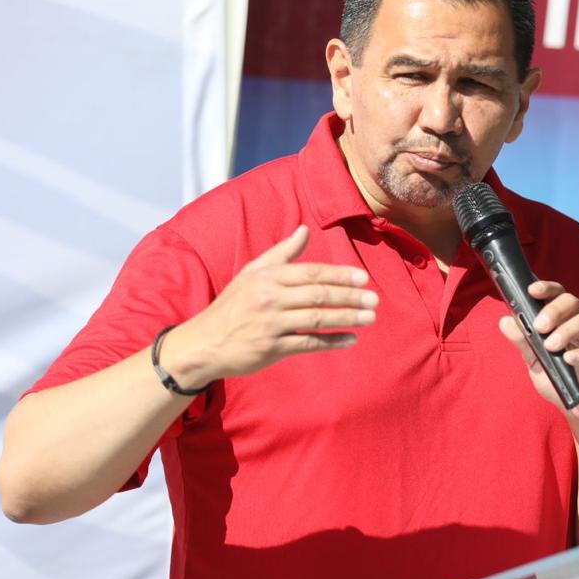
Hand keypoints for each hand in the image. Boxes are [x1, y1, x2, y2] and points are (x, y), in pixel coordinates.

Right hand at [162, 225, 376, 383]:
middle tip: (374, 300)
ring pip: (317, 319)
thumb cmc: (233, 304)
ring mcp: (271, 324)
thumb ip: (282, 253)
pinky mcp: (271, 348)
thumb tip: (305, 229)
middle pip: (318, 295)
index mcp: (268, 277)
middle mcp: (269, 298)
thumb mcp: (253, 272)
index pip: (311, 273)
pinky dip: (332, 341)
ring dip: (347, 318)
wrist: (205, 342)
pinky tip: (351, 339)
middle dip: (350, 297)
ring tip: (370, 318)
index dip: (339, 275)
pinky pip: (308, 343)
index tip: (362, 278)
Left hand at [497, 280, 578, 423]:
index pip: (558, 294)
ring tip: (551, 347)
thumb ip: (523, 342)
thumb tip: (504, 321)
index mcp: (566, 317)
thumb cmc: (560, 380)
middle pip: (573, 302)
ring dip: (567, 331)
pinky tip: (570, 359)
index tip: (531, 291)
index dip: (547, 289)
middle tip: (539, 326)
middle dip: (554, 311)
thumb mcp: (536, 362)